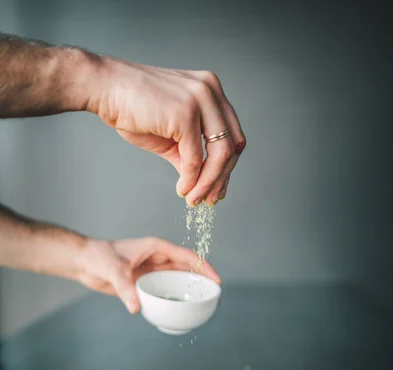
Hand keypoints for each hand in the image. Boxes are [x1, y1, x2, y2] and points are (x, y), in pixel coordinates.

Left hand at [78, 236, 220, 312]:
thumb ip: (125, 288)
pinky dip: (174, 299)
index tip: (216, 280)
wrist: (84, 262)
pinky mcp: (146, 283)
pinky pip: (165, 291)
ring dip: (191, 291)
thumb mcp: (113, 270)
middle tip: (216, 297)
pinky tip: (181, 310)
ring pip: (178, 280)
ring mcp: (153, 271)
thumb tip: (136, 308)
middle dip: (203, 281)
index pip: (187, 256)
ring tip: (204, 305)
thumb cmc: (99, 256)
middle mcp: (158, 259)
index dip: (204, 267)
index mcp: (157, 248)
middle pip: (188, 269)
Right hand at [87, 59, 245, 205]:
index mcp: (210, 91)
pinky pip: (195, 158)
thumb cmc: (132, 108)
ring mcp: (200, 99)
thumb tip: (202, 182)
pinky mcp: (185, 114)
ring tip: (195, 199)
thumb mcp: (170, 134)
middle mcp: (210, 91)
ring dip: (208, 183)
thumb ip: (189, 153)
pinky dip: (191, 180)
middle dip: (221, 178)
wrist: (104, 89)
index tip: (217, 188)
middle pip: (231, 145)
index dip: (228, 166)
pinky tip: (182, 190)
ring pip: (219, 154)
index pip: (232, 134)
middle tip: (210, 200)